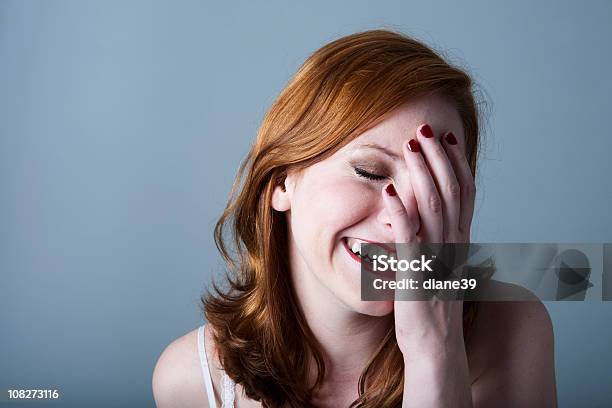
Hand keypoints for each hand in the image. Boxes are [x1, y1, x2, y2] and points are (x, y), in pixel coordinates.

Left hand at [381, 123, 475, 354]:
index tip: (447, 139)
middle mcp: (453, 244)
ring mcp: (436, 257)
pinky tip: (391, 189)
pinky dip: (401, 210)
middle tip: (426, 128)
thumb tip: (425, 219)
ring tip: (411, 144)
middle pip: (451, 190)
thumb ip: (437, 242)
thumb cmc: (433, 308)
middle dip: (438, 157)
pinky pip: (409, 236)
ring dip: (422, 172)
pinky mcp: (416, 272)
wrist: (436, 347)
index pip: (465, 193)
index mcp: (459, 241)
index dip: (456, 164)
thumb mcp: (440, 268)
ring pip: (433, 205)